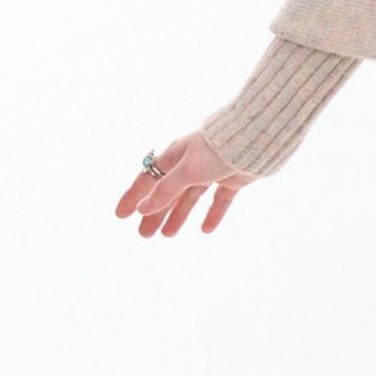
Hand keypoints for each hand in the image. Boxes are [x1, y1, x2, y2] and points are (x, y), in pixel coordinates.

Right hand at [114, 131, 254, 235]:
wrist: (254, 140)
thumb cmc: (216, 150)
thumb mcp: (187, 171)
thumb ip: (165, 191)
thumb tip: (143, 208)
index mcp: (174, 155)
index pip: (148, 180)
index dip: (134, 197)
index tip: (121, 215)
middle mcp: (190, 163)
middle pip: (168, 193)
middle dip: (155, 213)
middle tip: (144, 234)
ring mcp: (211, 171)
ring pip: (190, 197)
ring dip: (178, 215)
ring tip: (167, 235)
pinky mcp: (231, 178)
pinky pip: (219, 200)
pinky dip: (212, 214)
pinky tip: (206, 230)